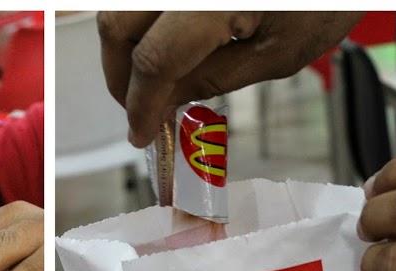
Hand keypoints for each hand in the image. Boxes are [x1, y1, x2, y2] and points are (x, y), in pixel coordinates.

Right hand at [98, 11, 361, 146]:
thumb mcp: (279, 54)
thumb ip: (215, 78)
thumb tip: (166, 100)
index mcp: (214, 3)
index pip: (153, 60)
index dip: (141, 104)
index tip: (141, 132)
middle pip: (117, 24)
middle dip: (120, 75)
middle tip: (140, 108)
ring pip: (120, 5)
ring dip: (126, 44)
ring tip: (149, 78)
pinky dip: (142, 21)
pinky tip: (161, 43)